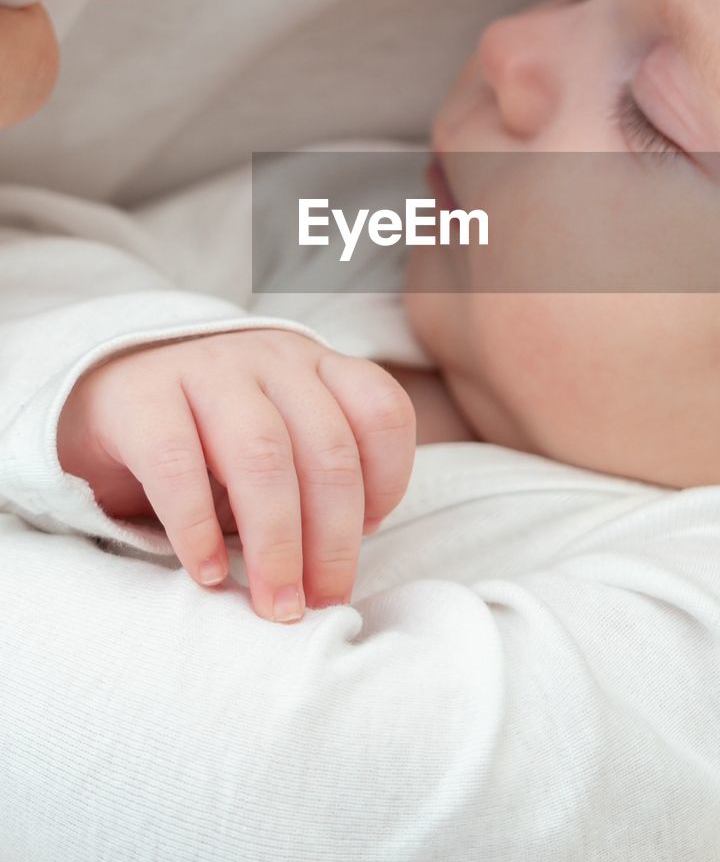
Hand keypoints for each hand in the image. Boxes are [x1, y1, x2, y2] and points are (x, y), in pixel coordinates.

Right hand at [57, 329, 415, 621]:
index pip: (380, 411)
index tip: (370, 534)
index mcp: (314, 367)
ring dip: (277, 543)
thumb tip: (338, 571)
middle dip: (333, 539)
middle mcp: (269, 358)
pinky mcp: (141, 397)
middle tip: (322, 603)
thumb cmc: (208, 440)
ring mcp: (205, 369)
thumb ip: (314, 483)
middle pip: (326, 448)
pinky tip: (207, 571)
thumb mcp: (276, 444)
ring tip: (275, 604)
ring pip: (262, 456)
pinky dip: (197, 527)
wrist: (104, 398)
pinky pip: (177, 464)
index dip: (389, 479)